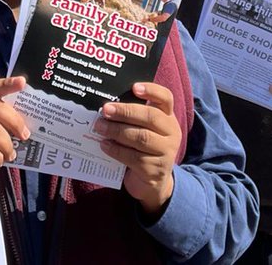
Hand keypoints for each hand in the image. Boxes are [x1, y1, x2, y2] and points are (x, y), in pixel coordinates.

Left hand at [95, 82, 180, 214]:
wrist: (151, 182)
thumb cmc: (142, 148)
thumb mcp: (142, 129)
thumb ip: (132, 117)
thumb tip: (107, 105)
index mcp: (168, 118)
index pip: (166, 99)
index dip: (152, 91)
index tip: (134, 87)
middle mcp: (171, 134)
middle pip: (151, 117)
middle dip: (126, 112)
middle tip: (105, 109)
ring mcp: (166, 153)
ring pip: (141, 138)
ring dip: (117, 131)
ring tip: (100, 127)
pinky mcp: (155, 171)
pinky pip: (134, 158)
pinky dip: (116, 150)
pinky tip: (104, 145)